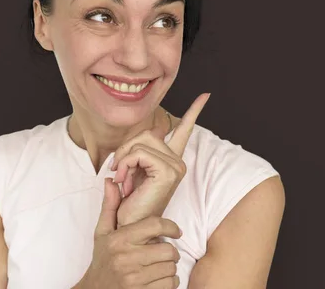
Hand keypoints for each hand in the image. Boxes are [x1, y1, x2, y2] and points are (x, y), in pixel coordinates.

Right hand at [76, 178, 181, 288]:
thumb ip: (110, 207)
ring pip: (171, 268)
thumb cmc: (102, 259)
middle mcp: (126, 258)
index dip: (171, 227)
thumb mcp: (102, 233)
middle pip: (168, 250)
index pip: (155, 226)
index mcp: (119, 240)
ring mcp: (134, 278)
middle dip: (171, 251)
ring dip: (170, 267)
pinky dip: (169, 282)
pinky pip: (170, 284)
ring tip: (159, 266)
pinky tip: (158, 279)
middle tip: (165, 252)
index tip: (176, 231)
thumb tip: (111, 181)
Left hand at [111, 93, 209, 227]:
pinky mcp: (168, 171)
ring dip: (123, 158)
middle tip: (118, 171)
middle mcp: (177, 161)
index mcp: (170, 160)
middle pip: (146, 133)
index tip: (205, 96)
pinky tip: (124, 180)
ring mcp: (175, 166)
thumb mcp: (131, 170)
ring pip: (140, 141)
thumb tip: (151, 132)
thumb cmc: (128, 204)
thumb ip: (137, 152)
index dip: (194, 111)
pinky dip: (124, 164)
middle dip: (125, 149)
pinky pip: (138, 152)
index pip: (184, 130)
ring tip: (122, 178)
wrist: (128, 228)